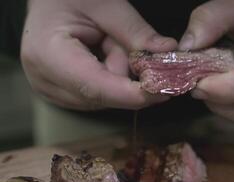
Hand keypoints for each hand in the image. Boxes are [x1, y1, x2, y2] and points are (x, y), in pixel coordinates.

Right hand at [21, 0, 176, 109]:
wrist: (50, 0)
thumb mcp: (107, 5)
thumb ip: (136, 32)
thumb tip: (168, 53)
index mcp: (48, 53)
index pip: (95, 87)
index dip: (132, 94)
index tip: (163, 89)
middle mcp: (43, 79)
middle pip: (103, 96)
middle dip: (127, 75)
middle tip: (126, 44)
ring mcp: (49, 89)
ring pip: (104, 98)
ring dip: (118, 74)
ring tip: (107, 44)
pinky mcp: (59, 93)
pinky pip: (97, 96)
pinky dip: (109, 78)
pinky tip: (102, 55)